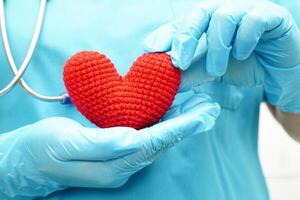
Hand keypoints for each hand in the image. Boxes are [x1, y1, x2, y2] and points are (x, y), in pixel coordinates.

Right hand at [0, 94, 219, 198]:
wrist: (29, 160)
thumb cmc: (43, 148)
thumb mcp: (65, 143)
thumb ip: (100, 143)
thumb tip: (132, 137)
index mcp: (111, 166)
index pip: (152, 144)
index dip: (178, 129)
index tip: (200, 116)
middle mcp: (121, 166)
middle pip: (161, 144)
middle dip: (187, 126)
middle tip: (209, 109)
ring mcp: (121, 160)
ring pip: (157, 140)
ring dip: (179, 124)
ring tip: (199, 108)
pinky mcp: (117, 152)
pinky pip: (147, 137)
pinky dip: (164, 124)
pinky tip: (173, 112)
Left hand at [144, 0, 299, 112]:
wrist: (278, 76)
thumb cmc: (243, 67)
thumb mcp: (210, 70)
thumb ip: (189, 72)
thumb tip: (164, 80)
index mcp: (210, 20)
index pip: (183, 22)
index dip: (166, 33)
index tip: (151, 49)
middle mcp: (227, 9)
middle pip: (200, 11)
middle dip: (186, 37)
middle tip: (178, 63)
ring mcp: (250, 9)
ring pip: (225, 16)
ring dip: (216, 47)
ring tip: (215, 69)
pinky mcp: (272, 16)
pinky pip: (254, 19)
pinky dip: (244, 39)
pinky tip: (242, 55)